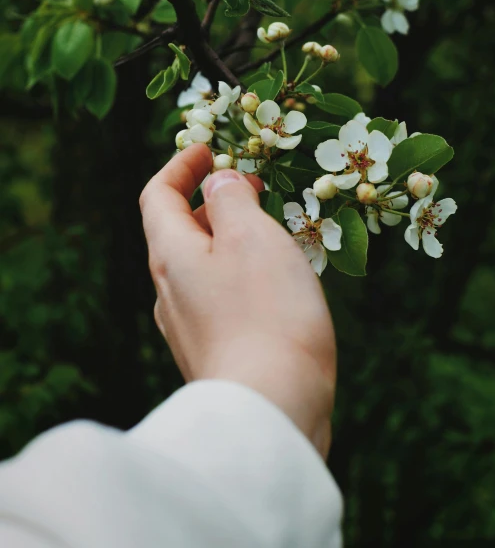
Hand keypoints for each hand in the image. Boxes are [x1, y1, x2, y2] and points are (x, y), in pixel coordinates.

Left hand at [139, 144, 336, 458]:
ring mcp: (188, 327)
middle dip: (211, 202)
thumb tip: (218, 183)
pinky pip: (219, 297)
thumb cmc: (266, 312)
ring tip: (269, 230)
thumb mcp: (251, 236)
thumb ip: (230, 200)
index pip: (158, 196)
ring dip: (229, 238)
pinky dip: (239, 273)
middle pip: (178, 231)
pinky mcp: (213, 353)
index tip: (208, 148)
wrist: (271, 409)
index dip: (180, 166)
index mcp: (170, 255)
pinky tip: (273, 283)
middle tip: (252, 188)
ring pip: (201, 266)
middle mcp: (169, 291)